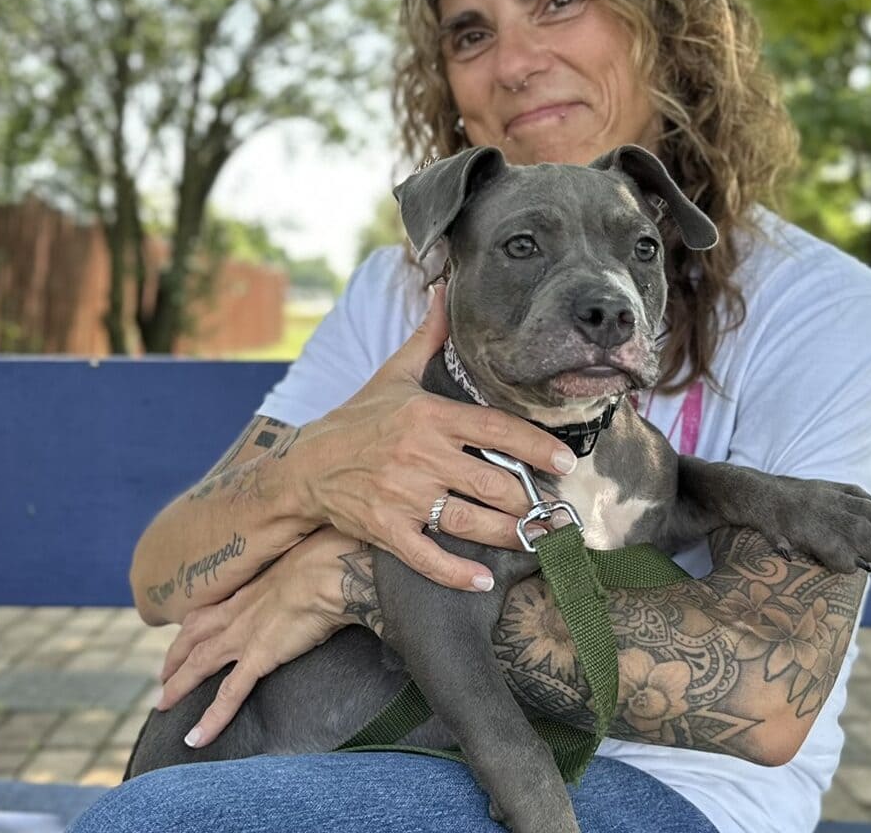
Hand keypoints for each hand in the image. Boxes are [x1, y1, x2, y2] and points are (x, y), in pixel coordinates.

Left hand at [155, 527, 360, 748]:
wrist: (333, 569)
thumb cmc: (332, 558)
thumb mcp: (311, 562)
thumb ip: (307, 573)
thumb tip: (322, 574)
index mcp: (252, 590)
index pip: (212, 610)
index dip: (195, 626)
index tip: (185, 637)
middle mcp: (240, 612)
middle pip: (194, 637)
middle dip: (174, 657)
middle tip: (162, 677)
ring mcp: (245, 635)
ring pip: (199, 664)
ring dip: (178, 686)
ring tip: (162, 706)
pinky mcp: (259, 657)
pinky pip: (229, 694)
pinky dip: (211, 718)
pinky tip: (196, 738)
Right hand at [294, 284, 578, 591]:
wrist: (304, 466)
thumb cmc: (357, 420)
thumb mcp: (392, 374)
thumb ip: (427, 337)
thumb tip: (444, 290)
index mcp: (429, 416)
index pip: (496, 429)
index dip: (536, 447)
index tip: (565, 462)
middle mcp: (420, 454)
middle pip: (491, 480)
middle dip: (530, 499)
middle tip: (559, 511)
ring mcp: (402, 494)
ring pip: (468, 519)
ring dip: (509, 535)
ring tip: (538, 540)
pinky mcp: (385, 528)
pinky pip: (427, 555)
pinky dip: (456, 571)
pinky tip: (482, 579)